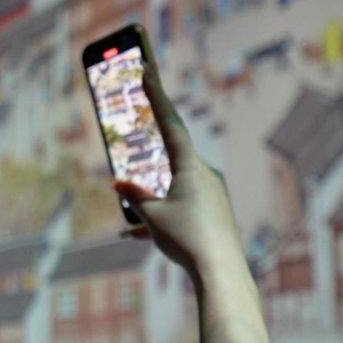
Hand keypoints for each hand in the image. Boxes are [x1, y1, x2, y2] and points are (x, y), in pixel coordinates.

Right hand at [112, 62, 245, 281]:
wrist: (221, 272)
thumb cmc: (187, 239)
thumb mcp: (153, 217)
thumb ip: (136, 198)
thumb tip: (120, 183)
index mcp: (190, 166)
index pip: (169, 123)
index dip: (156, 96)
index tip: (147, 70)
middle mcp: (205, 174)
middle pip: (170, 161)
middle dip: (149, 171)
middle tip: (140, 156)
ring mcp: (212, 194)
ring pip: (173, 189)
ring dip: (153, 203)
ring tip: (134, 227)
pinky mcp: (214, 213)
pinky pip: (182, 208)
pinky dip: (163, 217)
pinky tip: (139, 237)